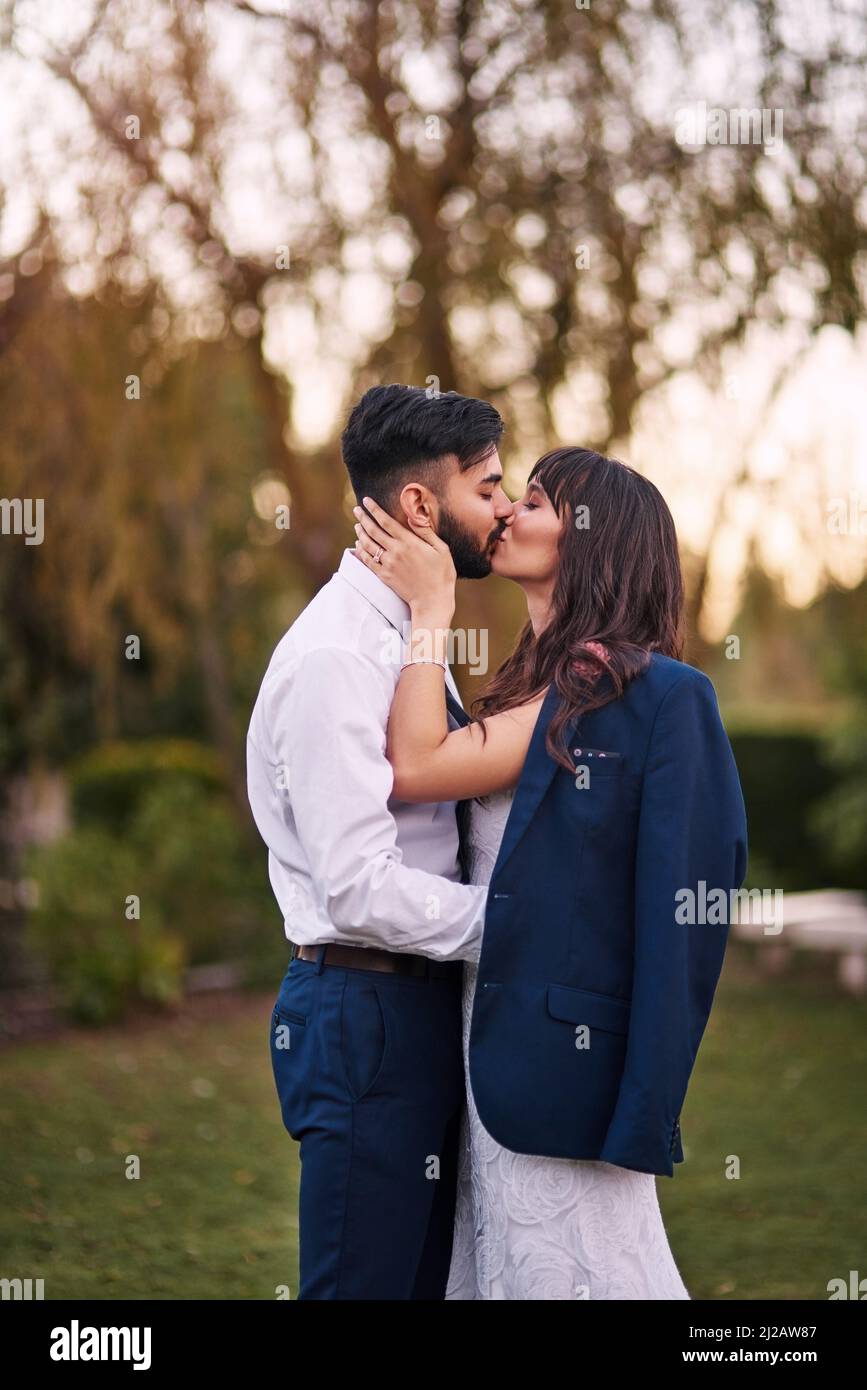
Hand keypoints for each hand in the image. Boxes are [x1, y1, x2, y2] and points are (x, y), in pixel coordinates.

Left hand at [352, 496, 455, 618]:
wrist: (432, 600)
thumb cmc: (441, 574)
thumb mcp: (441, 549)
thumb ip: (426, 532)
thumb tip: (414, 517)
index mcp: (409, 542)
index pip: (386, 521)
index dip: (374, 509)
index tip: (366, 500)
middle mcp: (395, 551)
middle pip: (373, 530)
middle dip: (363, 518)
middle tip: (356, 509)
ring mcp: (388, 564)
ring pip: (368, 545)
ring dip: (360, 533)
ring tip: (357, 525)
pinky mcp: (384, 576)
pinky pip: (368, 561)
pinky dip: (361, 551)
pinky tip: (358, 545)